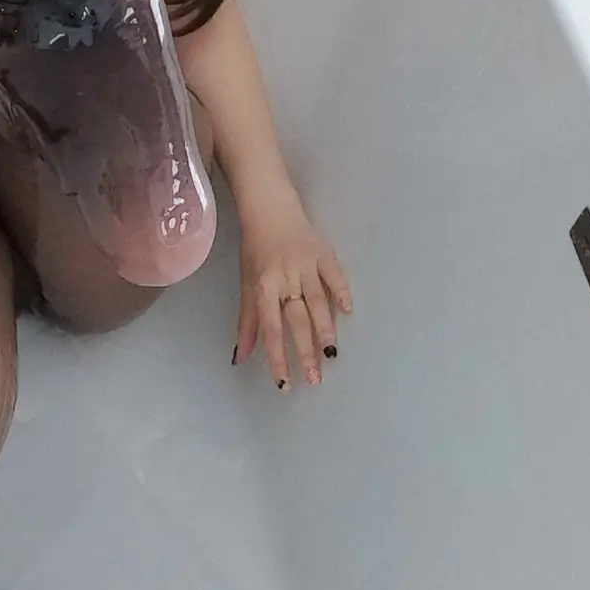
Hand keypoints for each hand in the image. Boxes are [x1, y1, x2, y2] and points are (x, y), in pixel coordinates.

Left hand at [233, 183, 351, 388]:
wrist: (269, 207)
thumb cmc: (256, 249)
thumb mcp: (248, 283)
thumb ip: (248, 321)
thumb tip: (241, 356)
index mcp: (263, 286)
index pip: (270, 329)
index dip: (277, 357)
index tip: (284, 382)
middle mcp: (284, 278)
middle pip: (296, 319)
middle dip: (305, 351)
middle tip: (315, 379)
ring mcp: (305, 265)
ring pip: (317, 301)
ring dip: (325, 328)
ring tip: (332, 354)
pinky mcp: (323, 252)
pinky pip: (334, 274)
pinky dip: (341, 290)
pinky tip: (348, 310)